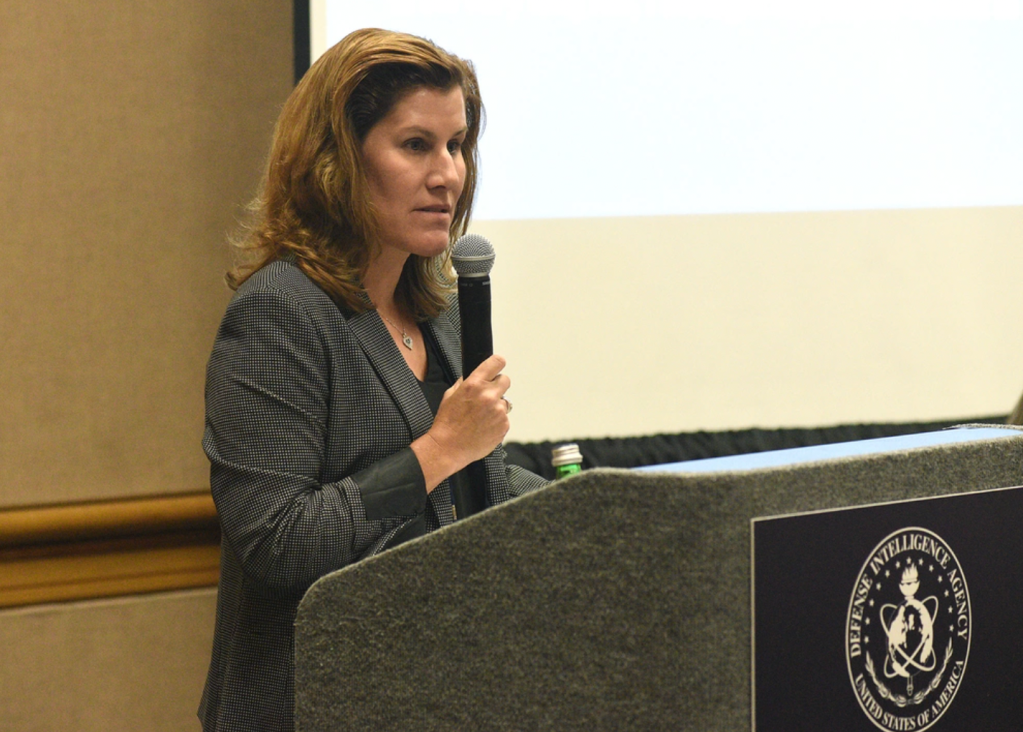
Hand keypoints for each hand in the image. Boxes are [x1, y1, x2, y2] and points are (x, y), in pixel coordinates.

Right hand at [411, 354, 511, 491]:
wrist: (449, 448)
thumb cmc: (447, 423)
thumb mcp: (450, 395)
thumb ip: (465, 383)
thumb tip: (473, 376)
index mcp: (474, 384)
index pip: (496, 362)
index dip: (497, 364)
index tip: (497, 367)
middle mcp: (489, 395)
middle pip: (505, 380)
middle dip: (497, 386)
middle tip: (487, 396)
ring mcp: (498, 411)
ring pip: (505, 401)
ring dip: (496, 406)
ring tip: (481, 417)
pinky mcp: (504, 425)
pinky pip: (504, 418)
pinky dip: (497, 421)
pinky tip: (484, 427)